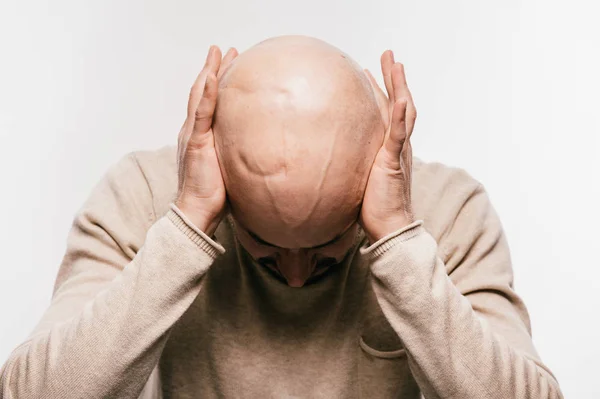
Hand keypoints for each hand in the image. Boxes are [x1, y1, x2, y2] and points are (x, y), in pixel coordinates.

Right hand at [175, 45, 237, 235]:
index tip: (227, 66)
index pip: (206, 103)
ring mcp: (193, 135)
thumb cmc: (214, 196)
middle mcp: (193, 131)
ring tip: (219, 52)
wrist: (197, 212)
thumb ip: (237, 155)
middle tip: (223, 49)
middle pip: (202, 92)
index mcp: (199, 137)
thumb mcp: (229, 169)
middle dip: (212, 69)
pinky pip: (201, 113)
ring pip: (200, 95)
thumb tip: (260, 151)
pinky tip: (214, 76)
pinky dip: (207, 93)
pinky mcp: (196, 142)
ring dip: (210, 72)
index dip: (215, 83)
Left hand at [359, 50, 417, 242]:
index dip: (382, 92)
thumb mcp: (358, 180)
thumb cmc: (372, 210)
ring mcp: (397, 151)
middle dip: (393, 79)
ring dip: (400, 85)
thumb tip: (328, 162)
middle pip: (399, 104)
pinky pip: (399, 133)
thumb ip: (348, 166)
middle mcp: (397, 146)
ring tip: (395, 63)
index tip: (370, 74)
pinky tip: (399, 97)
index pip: (388, 114)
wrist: (388, 227)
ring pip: (403, 110)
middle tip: (388, 56)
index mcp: (389, 149)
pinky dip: (400, 114)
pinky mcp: (393, 161)